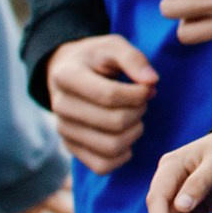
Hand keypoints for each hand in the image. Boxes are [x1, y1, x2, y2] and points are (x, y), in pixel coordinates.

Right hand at [45, 34, 157, 173]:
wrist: (69, 71)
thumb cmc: (96, 59)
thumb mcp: (113, 46)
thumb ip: (133, 59)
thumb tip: (151, 81)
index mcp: (66, 76)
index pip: (109, 95)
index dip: (138, 94)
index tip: (148, 87)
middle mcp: (60, 106)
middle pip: (114, 122)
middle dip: (139, 112)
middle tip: (142, 101)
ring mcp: (64, 130)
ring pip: (111, 147)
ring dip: (134, 133)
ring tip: (135, 117)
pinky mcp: (71, 148)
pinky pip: (102, 166)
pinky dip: (123, 155)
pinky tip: (126, 135)